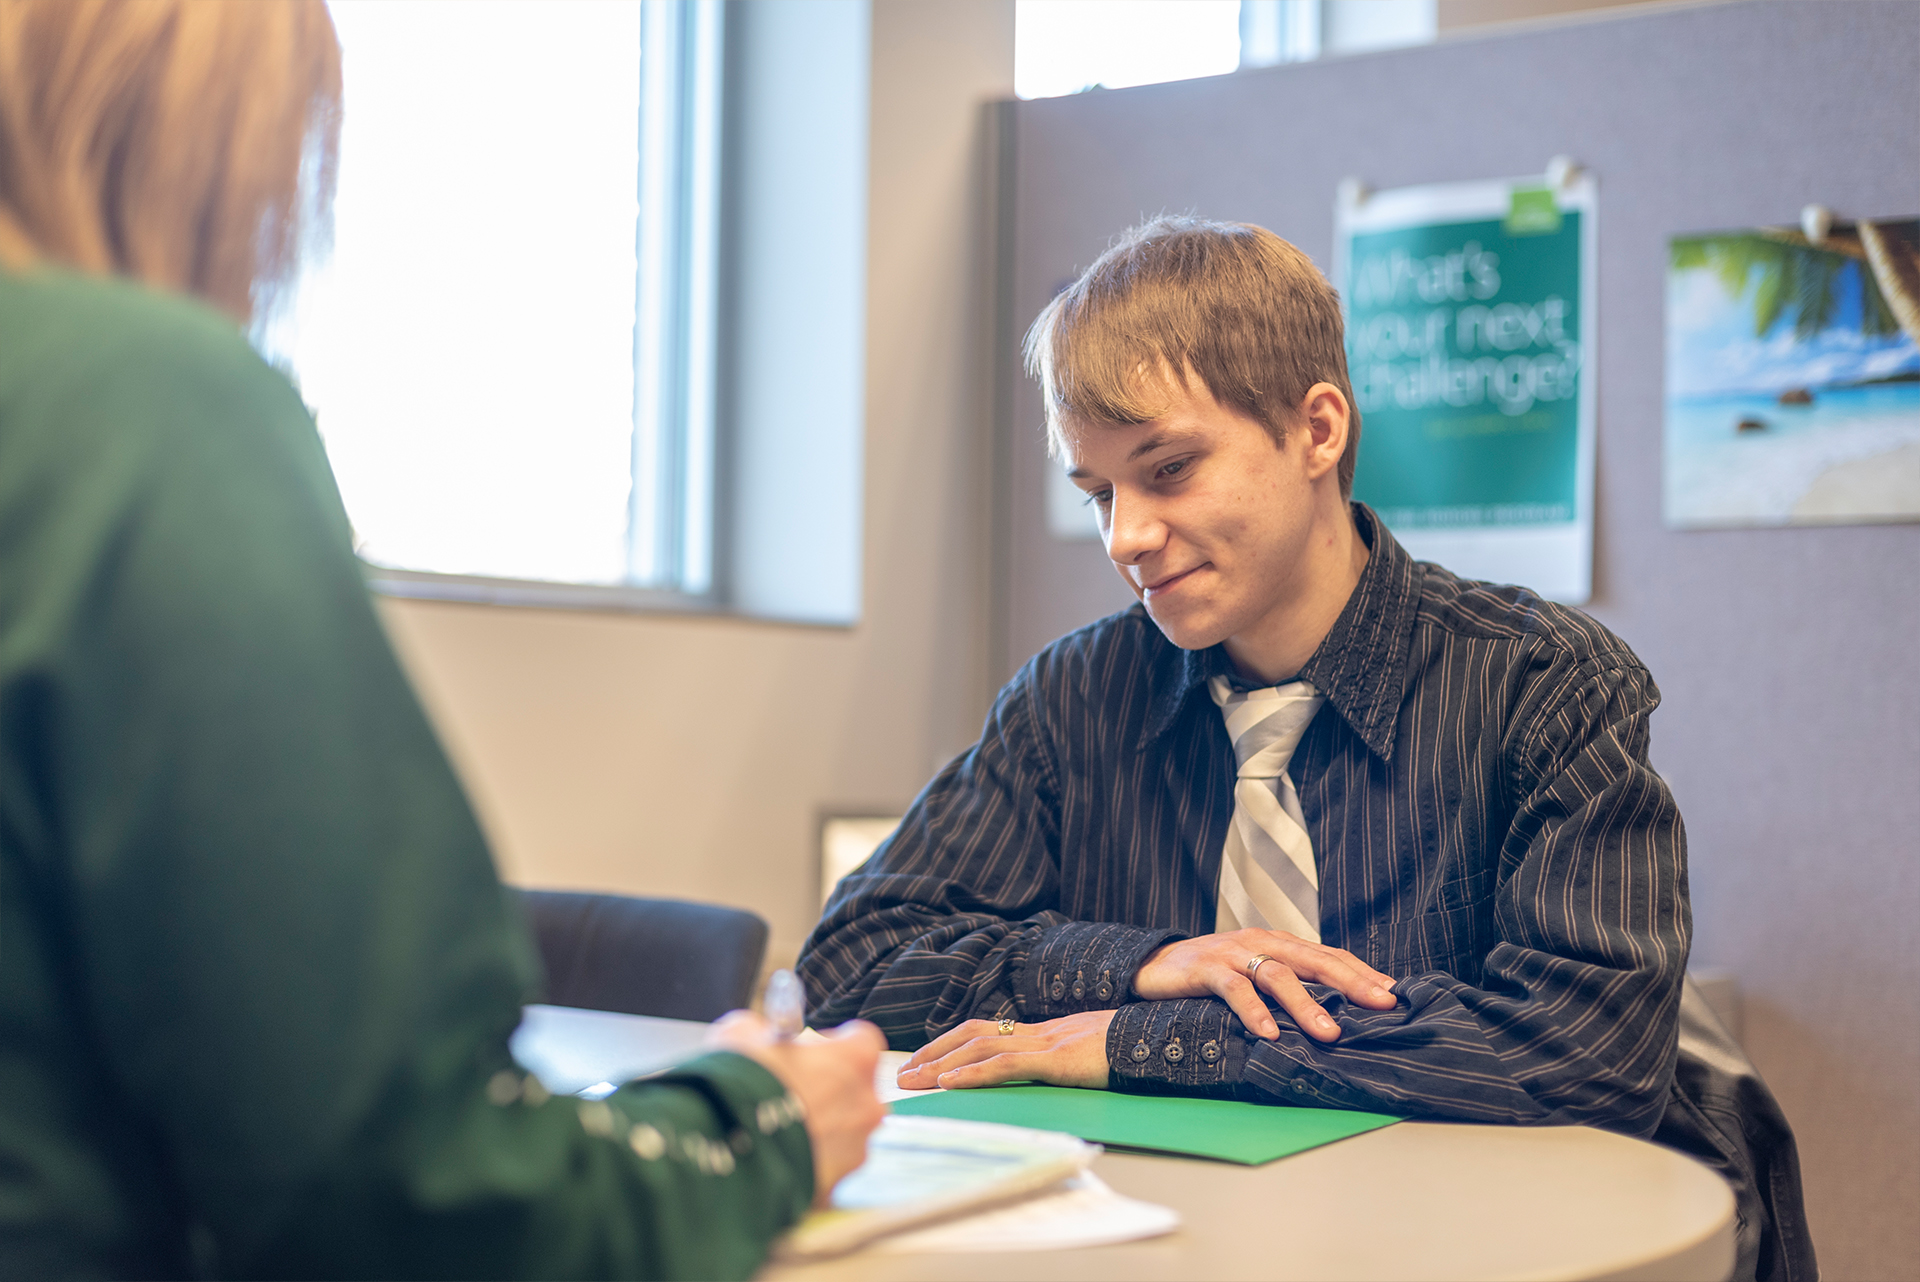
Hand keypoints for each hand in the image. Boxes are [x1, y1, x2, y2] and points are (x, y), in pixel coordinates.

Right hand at [707, 1012, 886, 1202]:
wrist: (723, 1148)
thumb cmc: (740, 1082)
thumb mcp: (741, 1034)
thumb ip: (763, 1033)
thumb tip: (759, 1037)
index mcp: (855, 1059)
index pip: (861, 1041)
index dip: (834, 1045)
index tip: (810, 1051)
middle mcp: (866, 1105)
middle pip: (856, 1092)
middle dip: (828, 1092)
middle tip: (791, 1093)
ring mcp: (855, 1150)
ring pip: (843, 1135)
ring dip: (819, 1132)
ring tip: (779, 1133)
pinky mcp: (835, 1187)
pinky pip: (824, 1170)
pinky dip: (805, 1166)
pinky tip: (775, 1160)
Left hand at [895, 1010, 1115, 1090]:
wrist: (1158, 1038)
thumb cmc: (1129, 1049)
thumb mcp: (1087, 1053)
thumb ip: (1062, 1059)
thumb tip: (1045, 1073)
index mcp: (1043, 1032)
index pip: (986, 1030)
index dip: (951, 1042)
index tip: (925, 1059)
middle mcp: (1038, 1032)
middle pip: (972, 1035)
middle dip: (934, 1052)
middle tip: (904, 1073)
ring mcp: (1047, 1044)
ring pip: (981, 1047)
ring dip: (942, 1063)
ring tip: (914, 1079)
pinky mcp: (1057, 1060)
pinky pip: (1008, 1065)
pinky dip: (975, 1073)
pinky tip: (952, 1083)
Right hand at [1133, 929, 1397, 1042]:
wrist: (1153, 964)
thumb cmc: (1212, 974)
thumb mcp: (1255, 974)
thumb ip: (1290, 984)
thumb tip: (1336, 1013)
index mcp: (1278, 943)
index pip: (1329, 955)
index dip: (1362, 973)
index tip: (1394, 995)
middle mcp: (1261, 942)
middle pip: (1313, 960)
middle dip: (1350, 984)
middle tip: (1380, 1006)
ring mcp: (1233, 953)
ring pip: (1278, 975)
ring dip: (1305, 1006)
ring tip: (1329, 1034)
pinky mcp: (1206, 968)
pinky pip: (1234, 988)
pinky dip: (1253, 1011)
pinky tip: (1268, 1033)